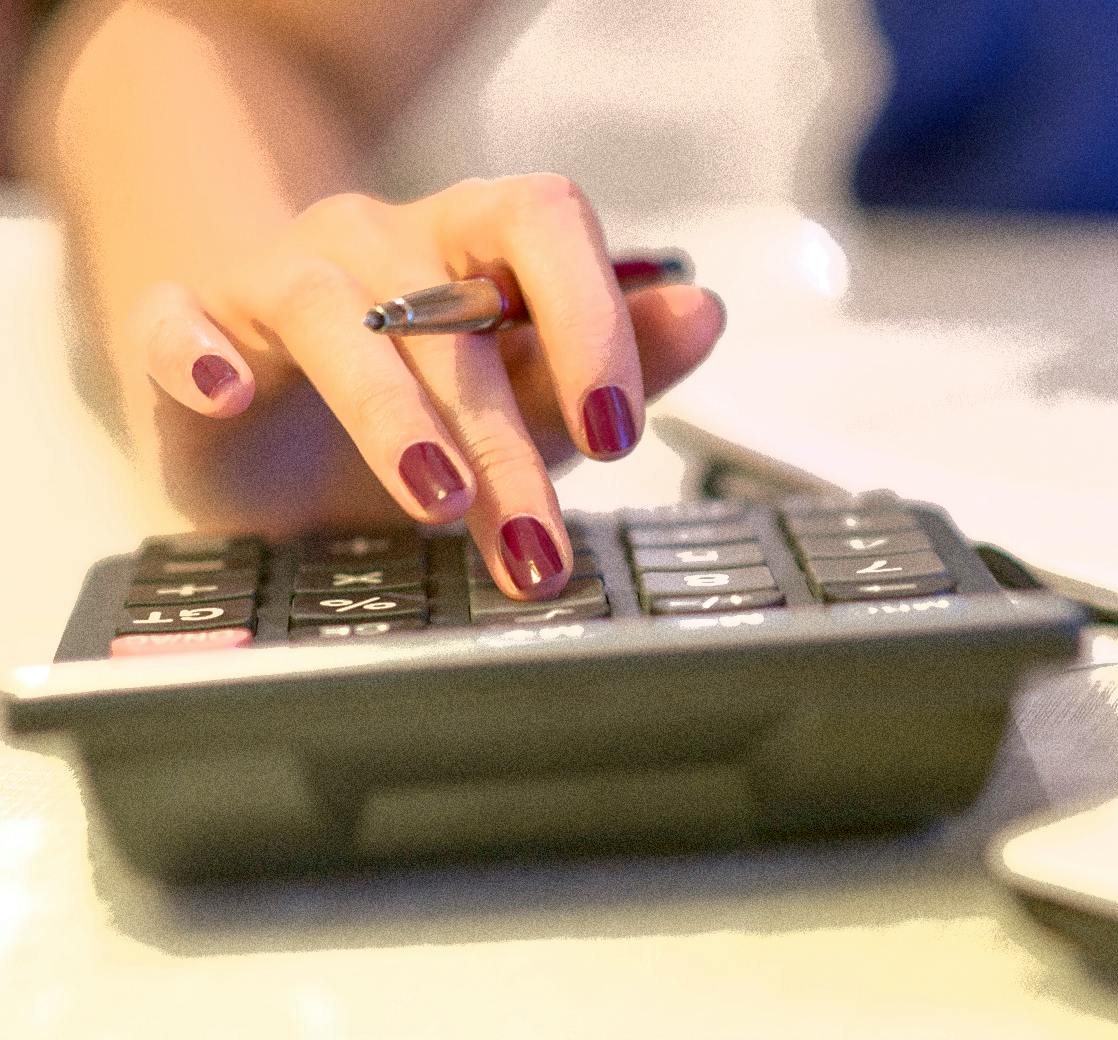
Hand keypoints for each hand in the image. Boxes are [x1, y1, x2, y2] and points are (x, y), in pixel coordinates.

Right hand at [128, 175, 723, 598]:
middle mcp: (379, 244)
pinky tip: (226, 393)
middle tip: (533, 543)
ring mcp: (278, 278)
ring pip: (337, 315)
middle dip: (503, 435)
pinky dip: (199, 353)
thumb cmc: (409, 413)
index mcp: (469, 244)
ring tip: (436, 501)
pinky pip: (179, 322)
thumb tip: (707, 311)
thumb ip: (607, 364)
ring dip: (393, 413)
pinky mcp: (187, 327)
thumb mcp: (521, 400)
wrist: (265, 422)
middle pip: (451, 305)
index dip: (590, 317)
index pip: (544, 221)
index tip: (620, 433)